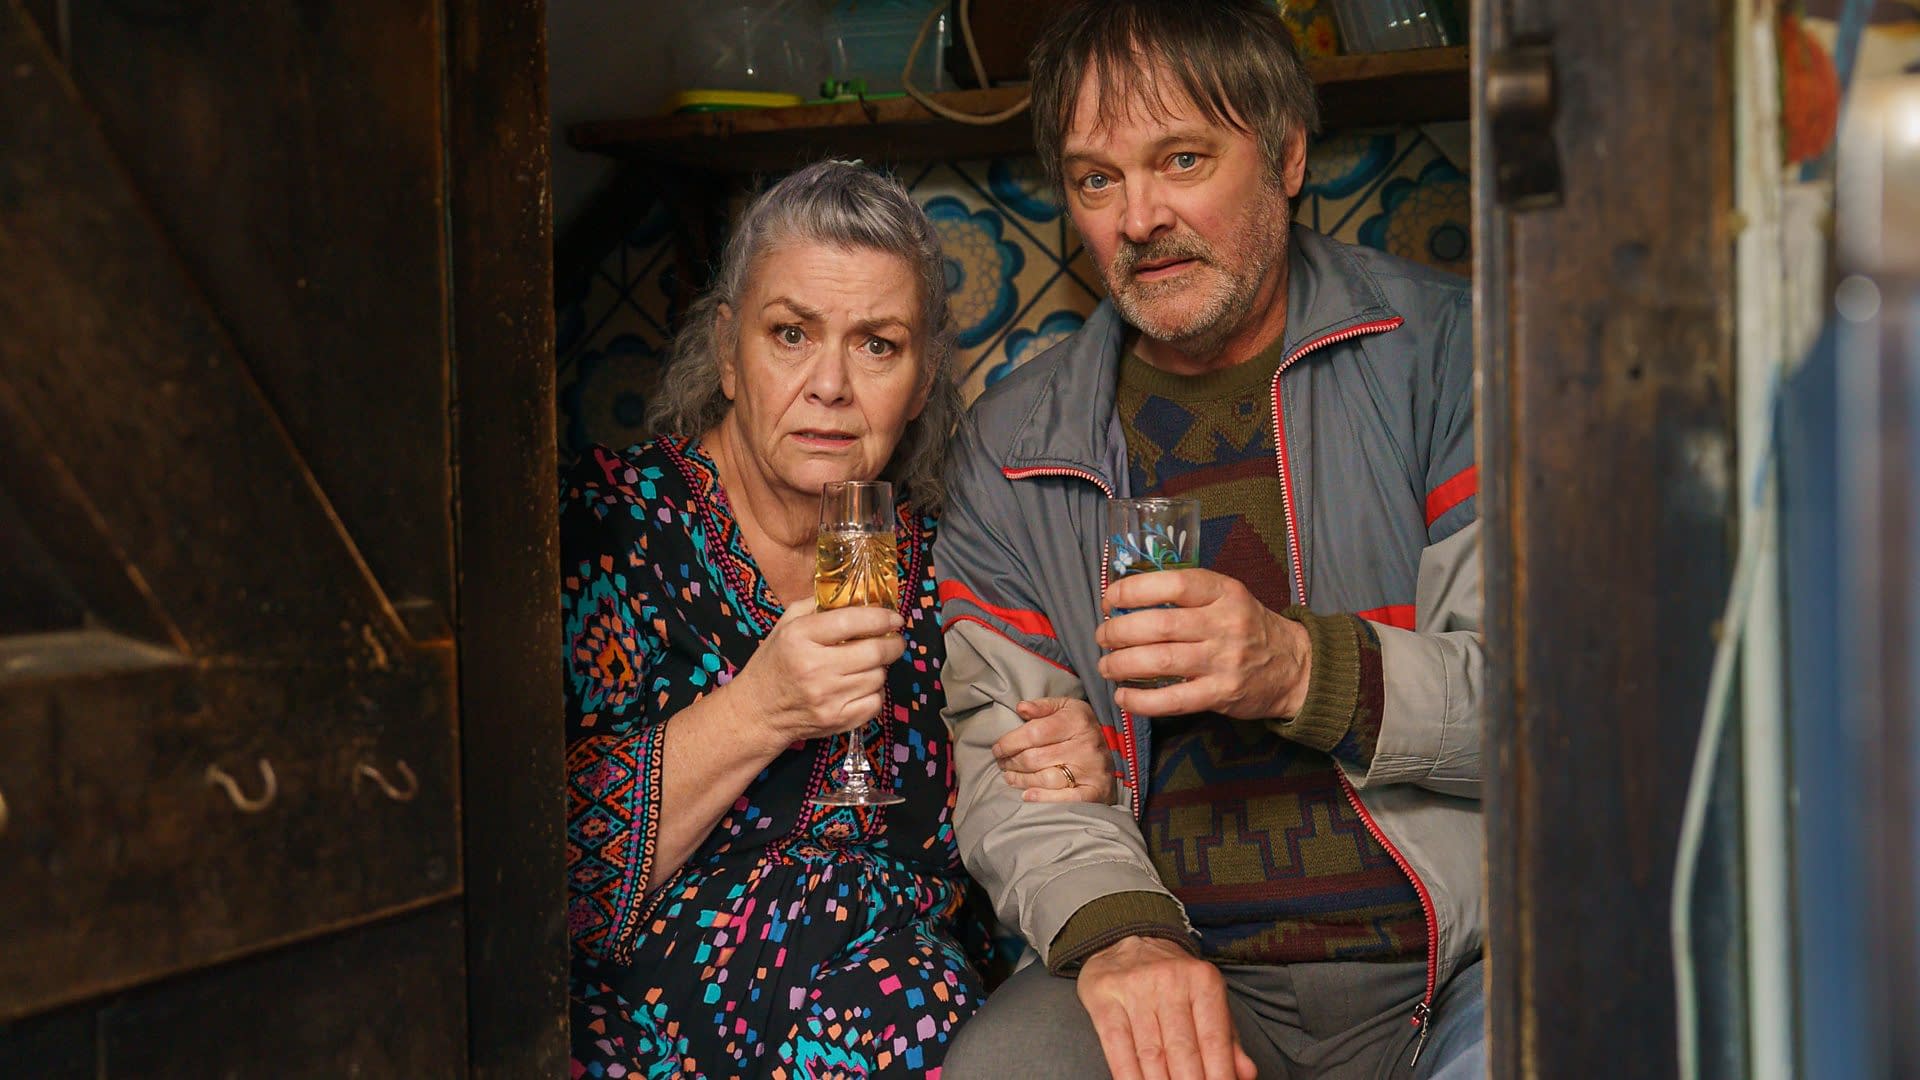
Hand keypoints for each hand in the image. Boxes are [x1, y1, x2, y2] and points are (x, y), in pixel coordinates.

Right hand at [731, 597, 904, 749]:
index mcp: (799, 637)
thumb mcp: (786, 625)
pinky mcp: (837, 720)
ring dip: (881, 668)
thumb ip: (817, 605)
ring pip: (878, 677)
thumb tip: (856, 595)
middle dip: (893, 644)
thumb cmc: (775, 663)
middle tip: (894, 640)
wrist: (759, 711)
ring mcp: (827, 697)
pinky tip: (862, 686)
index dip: (880, 618)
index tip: (894, 618)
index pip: (851, 621)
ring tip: (869, 664)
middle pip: (874, 651)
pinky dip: (875, 692)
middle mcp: (814, 668)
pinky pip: (875, 702)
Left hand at [991, 697, 1114, 803]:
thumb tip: (1021, 708)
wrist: (1117, 751)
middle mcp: (1086, 745)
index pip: (1034, 733)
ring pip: (1045, 778)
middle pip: (1035, 758)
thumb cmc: (1082, 728)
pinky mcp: (1095, 791)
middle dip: (1012, 762)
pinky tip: (1027, 795)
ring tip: (1010, 777)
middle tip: (1002, 764)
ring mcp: (1091, 770)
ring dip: (1021, 780)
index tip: (998, 749)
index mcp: (1077, 720)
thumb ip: (1043, 707)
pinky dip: (1043, 798)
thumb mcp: (1066, 708)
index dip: (1010, 742)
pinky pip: (1065, 798)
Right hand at [1077, 936, 1257, 1079]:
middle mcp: (1169, 980)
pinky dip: (1129, 1076)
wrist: (1127, 941)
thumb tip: (1246, 1074)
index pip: (1214, 1039)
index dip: (1219, 1075)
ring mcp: (1135, 989)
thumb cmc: (1174, 981)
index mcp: (1202, 980)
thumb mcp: (1206, 1000)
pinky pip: (1117, 1047)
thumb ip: (1228, 1039)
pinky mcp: (1105, 999)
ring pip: (1151, 1054)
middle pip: (1182, 1050)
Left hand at [1095, 569, 1310, 719]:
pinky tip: (1123, 696)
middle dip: (1119, 631)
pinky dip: (1142, 701)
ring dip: (1123, 664)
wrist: (1295, 667)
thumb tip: (1126, 601)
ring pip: (1162, 661)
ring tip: (1106, 665)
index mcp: (1224, 592)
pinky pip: (1174, 700)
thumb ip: (1186, 595)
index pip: (1173, 583)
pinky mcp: (1222, 694)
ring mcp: (1224, 661)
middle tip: (1103, 637)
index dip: (1134, 590)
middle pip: (1159, 625)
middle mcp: (1224, 624)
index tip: (1110, 599)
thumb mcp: (1227, 597)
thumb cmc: (1248, 627)